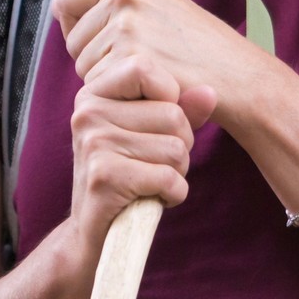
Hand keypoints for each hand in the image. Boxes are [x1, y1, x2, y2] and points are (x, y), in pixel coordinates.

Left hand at [53, 0, 263, 117]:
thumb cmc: (198, 48)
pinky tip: (150, 88)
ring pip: (83, 65)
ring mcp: (127, 20)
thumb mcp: (157, 5)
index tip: (104, 42)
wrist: (236, 74)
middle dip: (96, 59)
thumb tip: (61, 8)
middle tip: (139, 63)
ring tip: (150, 73)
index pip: (66, 1)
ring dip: (109, 78)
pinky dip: (120, 95)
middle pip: (72, 39)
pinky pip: (98, 85)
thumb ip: (116, 2)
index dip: (78, 28)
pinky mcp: (131, 54)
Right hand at [68, 54, 216, 247]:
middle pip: (172, 114)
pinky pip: (168, 177)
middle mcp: (87, 113)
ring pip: (175, 147)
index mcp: (94, 93)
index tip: (158, 123)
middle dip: (180, 144)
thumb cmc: (129, 173)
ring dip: (177, 171)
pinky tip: (155, 198)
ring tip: (152, 180)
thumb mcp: (154, 132)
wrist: (95, 231)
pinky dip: (174, 193)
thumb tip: (210, 92)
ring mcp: (93, 144)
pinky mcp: (103, 177)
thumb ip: (182, 108)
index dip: (170, 96)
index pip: (145, 67)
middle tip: (156, 163)